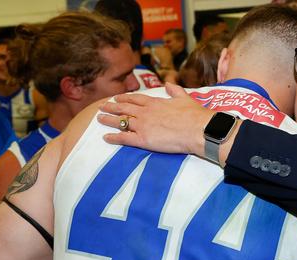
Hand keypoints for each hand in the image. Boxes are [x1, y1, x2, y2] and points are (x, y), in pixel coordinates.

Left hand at [97, 83, 214, 155]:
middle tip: (101, 106)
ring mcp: (143, 126)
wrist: (198, 129)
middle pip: (124, 108)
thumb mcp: (185, 98)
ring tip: (99, 118)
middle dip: (111, 107)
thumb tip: (169, 83)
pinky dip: (114, 137)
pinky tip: (105, 137)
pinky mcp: (143, 140)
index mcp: (155, 103)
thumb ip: (175, 90)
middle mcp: (145, 113)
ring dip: (108, 120)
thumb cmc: (194, 115)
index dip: (124, 98)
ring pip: (121, 122)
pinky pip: (124, 138)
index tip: (117, 98)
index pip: (135, 99)